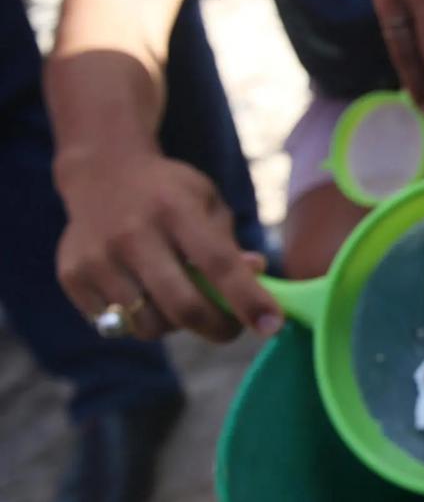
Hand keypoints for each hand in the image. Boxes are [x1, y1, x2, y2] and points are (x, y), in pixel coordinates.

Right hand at [55, 149, 281, 341]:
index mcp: (175, 209)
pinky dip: (139, 319)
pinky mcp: (73, 276)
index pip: (219, 264)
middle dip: (218, 328)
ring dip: (175, 326)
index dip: (248, 300)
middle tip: (232, 329)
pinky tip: (142, 291)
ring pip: (149, 325)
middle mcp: (133, 234)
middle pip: (183, 306)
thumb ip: (229, 243)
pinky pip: (117, 325)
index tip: (273, 326)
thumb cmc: (169, 193)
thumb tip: (256, 276)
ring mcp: (98, 257)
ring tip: (179, 299)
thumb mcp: (207, 202)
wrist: (101, 172)